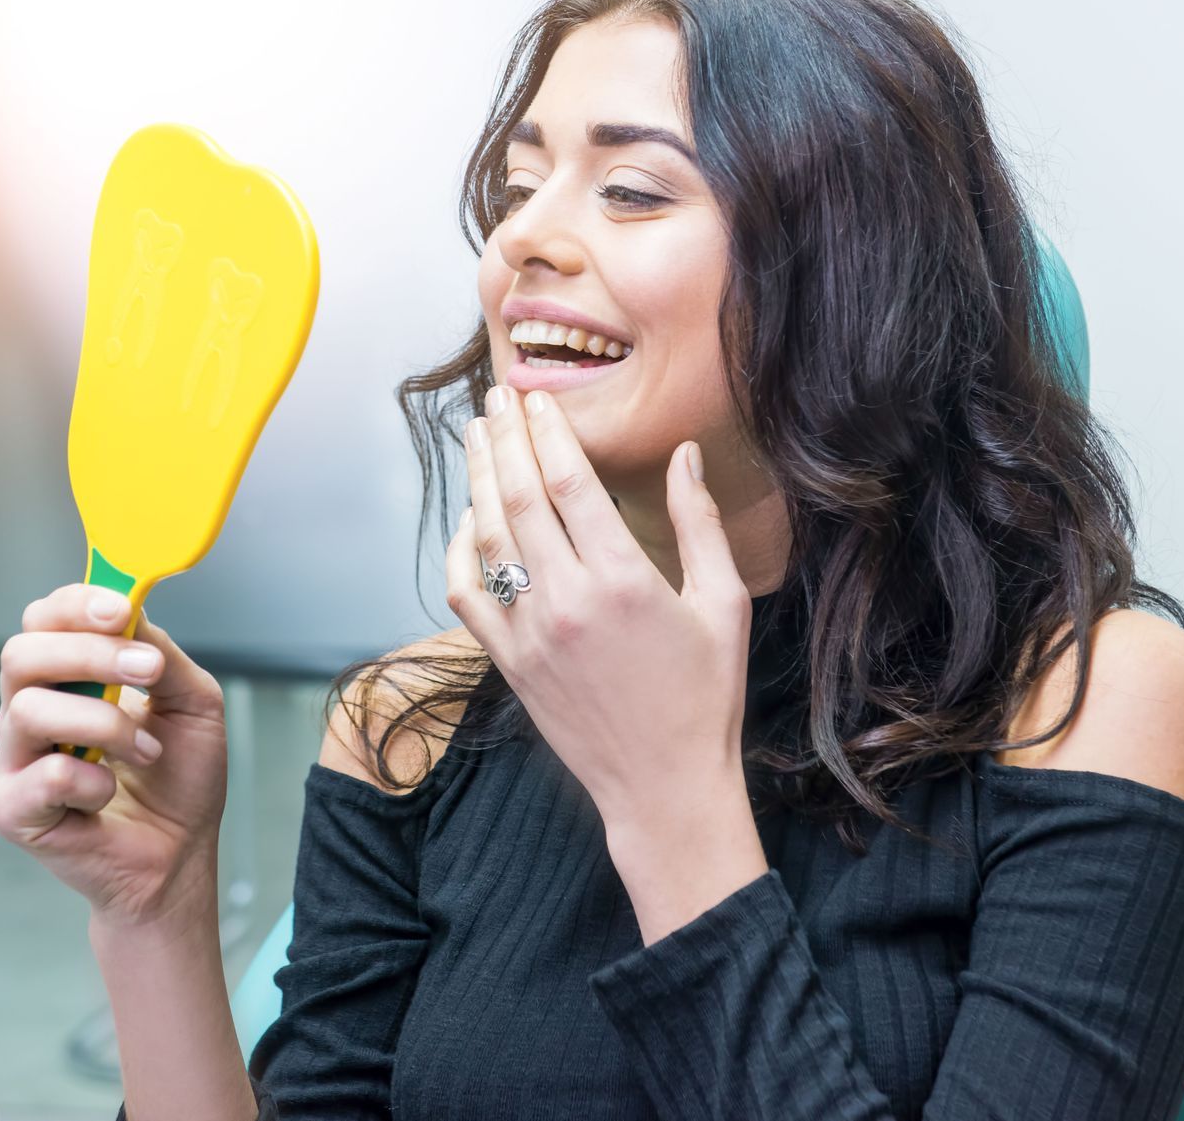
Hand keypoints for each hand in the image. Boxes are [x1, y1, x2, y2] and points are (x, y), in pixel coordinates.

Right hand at [0, 583, 229, 927]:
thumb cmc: (180, 778)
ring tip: (147, 751)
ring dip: (105, 724)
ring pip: (29, 710)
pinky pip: (42, 777)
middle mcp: (31, 711)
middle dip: (89, 653)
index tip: (122, 609)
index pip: (45, 619)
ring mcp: (14, 760)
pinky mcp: (11, 809)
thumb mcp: (192, 701)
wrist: (181, 854)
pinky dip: (92, 782)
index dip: (77, 605)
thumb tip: (131, 610)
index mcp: (67, 677)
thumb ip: (161, 653)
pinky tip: (110, 796)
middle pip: (22, 653)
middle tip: (148, 669)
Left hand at [447, 385, 755, 833]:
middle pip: (519, 497)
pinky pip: (468, 595)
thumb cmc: (706, 696)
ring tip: (478, 437)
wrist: (665, 786)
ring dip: (479, 480)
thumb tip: (684, 455)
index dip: (548, 432)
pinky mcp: (510, 664)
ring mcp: (530, 634)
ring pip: (488, 538)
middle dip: (505, 439)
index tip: (537, 398)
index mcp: (624, 580)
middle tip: (496, 397)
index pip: (570, 483)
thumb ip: (699, 523)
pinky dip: (459, 551)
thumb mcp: (723, 604)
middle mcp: (568, 601)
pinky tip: (468, 519)